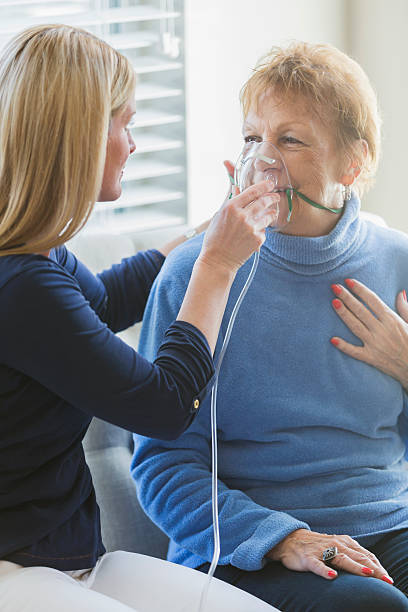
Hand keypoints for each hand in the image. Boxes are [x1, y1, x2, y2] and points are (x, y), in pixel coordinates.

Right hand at [199, 179, 278, 274]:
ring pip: (268, 216)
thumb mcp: (218, 216)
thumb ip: (229, 200)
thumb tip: (237, 187)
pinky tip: (255, 233)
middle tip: (276, 196)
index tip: (270, 184)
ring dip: (271, 213)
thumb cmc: (215, 238)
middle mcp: (243, 216)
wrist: (218, 260)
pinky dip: (261, 230)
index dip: (264, 186)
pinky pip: (264, 230)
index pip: (252, 191)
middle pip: (264, 201)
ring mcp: (251, 228)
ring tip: (271, 213)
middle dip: (272, 197)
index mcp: (231, 207)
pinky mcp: (258, 239)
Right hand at [267, 528, 393, 582]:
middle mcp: (334, 544)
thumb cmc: (317, 546)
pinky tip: (332, 576)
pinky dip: (324, 570)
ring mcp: (321, 550)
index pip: (365, 554)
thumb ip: (352, 555)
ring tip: (367, 573)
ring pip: (340, 558)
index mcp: (343, 542)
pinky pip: (317, 565)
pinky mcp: (307, 558)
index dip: (378, 566)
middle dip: (373, 568)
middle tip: (386, 579)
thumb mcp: (336, 547)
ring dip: (355, 566)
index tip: (389, 578)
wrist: (289, 539)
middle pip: (357, 556)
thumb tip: (373, 568)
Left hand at [330, 279, 407, 388]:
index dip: (360, 290)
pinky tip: (332, 339)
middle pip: (361, 311)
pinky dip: (344, 346)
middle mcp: (382, 330)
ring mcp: (375, 344)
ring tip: (334, 302)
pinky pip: (355, 352)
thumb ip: (404, 308)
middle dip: (347, 297)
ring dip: (344, 314)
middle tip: (334, 287)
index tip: (348, 281)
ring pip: (356, 326)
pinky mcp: (371, 358)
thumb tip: (400, 292)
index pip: (373, 300)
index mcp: (392, 320)